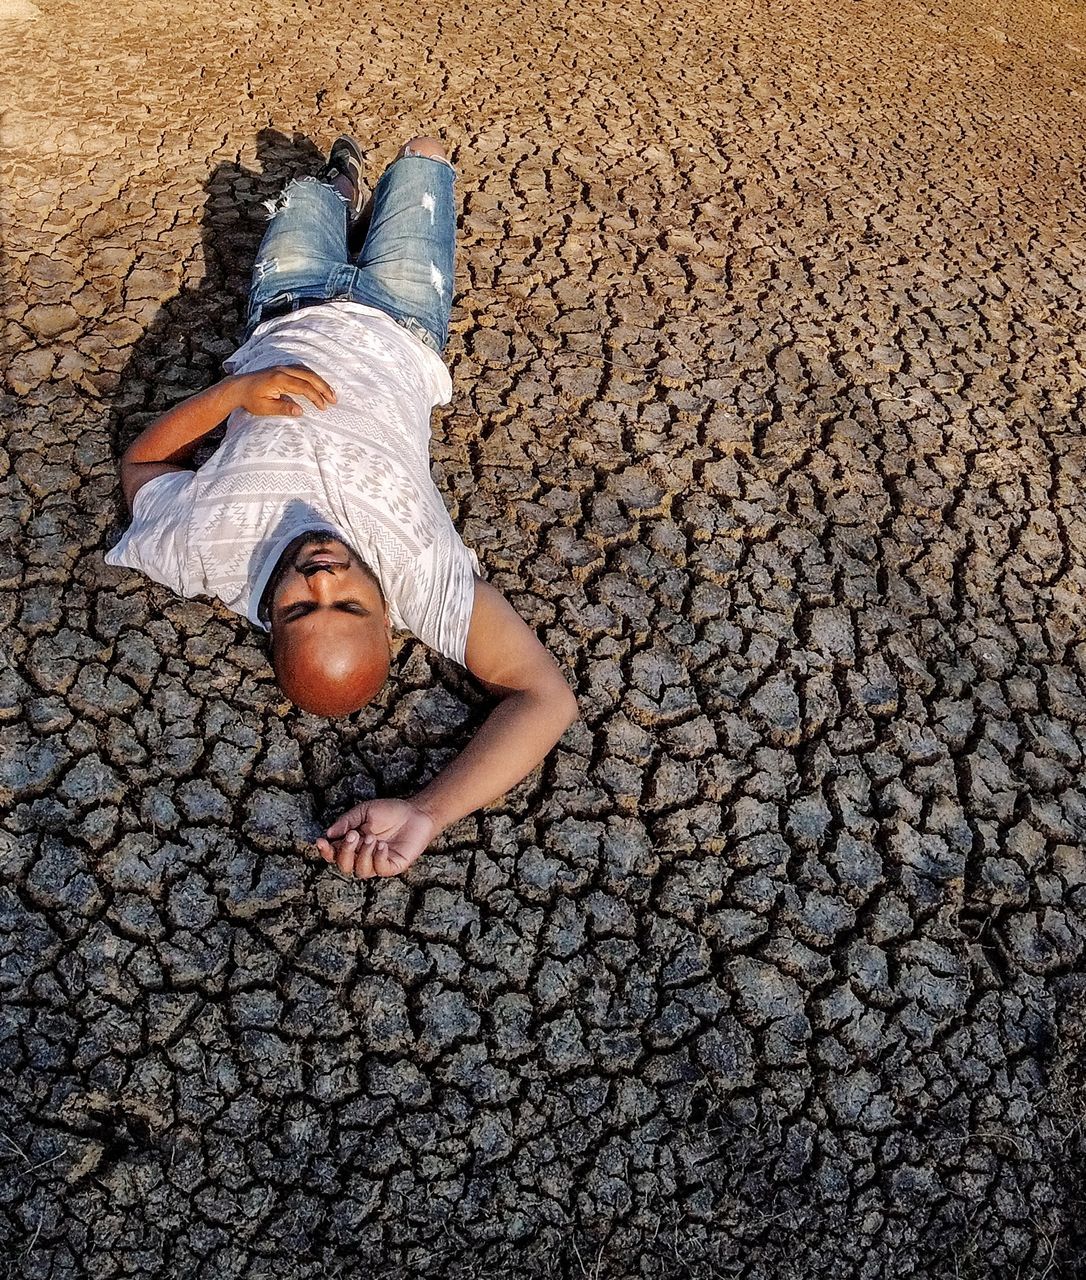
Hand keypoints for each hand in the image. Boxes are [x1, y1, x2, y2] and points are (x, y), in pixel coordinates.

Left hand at [231, 365, 335, 416]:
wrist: (237, 387)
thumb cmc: (250, 399)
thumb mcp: (265, 407)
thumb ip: (283, 408)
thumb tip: (300, 412)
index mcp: (279, 379)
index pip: (304, 387)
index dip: (316, 397)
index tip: (323, 407)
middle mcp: (282, 370)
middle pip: (309, 376)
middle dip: (323, 388)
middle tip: (334, 399)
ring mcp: (282, 367)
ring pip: (307, 371)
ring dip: (320, 381)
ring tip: (330, 393)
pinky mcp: (282, 369)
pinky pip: (301, 370)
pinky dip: (312, 376)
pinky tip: (318, 384)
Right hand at [315, 799, 438, 878]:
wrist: (416, 812)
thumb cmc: (389, 811)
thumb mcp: (364, 811)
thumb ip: (346, 822)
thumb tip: (328, 834)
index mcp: (353, 844)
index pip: (334, 853)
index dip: (325, 850)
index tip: (320, 841)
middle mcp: (362, 856)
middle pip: (344, 865)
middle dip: (345, 852)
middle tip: (353, 835)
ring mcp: (377, 863)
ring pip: (360, 870)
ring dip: (363, 854)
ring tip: (372, 837)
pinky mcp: (393, 866)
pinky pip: (380, 869)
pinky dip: (378, 858)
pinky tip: (382, 845)